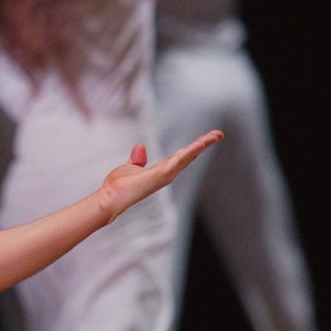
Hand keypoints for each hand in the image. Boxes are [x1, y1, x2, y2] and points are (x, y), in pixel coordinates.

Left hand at [95, 130, 222, 222]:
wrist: (111, 197)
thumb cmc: (119, 186)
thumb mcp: (130, 167)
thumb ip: (137, 159)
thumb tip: (141, 147)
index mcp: (161, 170)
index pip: (182, 156)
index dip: (194, 147)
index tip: (206, 138)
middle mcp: (167, 173)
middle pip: (190, 155)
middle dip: (204, 144)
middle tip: (218, 134)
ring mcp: (166, 175)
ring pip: (188, 156)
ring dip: (202, 145)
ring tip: (216, 135)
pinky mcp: (162, 175)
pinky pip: (179, 160)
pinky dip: (190, 152)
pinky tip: (200, 143)